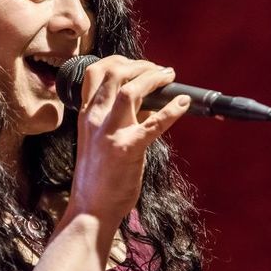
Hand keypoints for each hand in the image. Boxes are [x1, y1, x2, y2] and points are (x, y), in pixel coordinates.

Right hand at [68, 55, 189, 223]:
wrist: (91, 209)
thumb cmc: (97, 178)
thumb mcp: (97, 140)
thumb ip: (115, 120)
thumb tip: (147, 104)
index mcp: (86, 116)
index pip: (94, 72)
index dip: (119, 61)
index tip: (138, 65)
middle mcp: (95, 119)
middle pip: (115, 73)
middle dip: (141, 65)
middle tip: (159, 70)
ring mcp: (110, 133)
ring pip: (131, 90)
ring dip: (154, 78)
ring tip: (169, 77)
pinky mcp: (128, 150)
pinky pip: (154, 123)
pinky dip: (173, 110)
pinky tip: (183, 104)